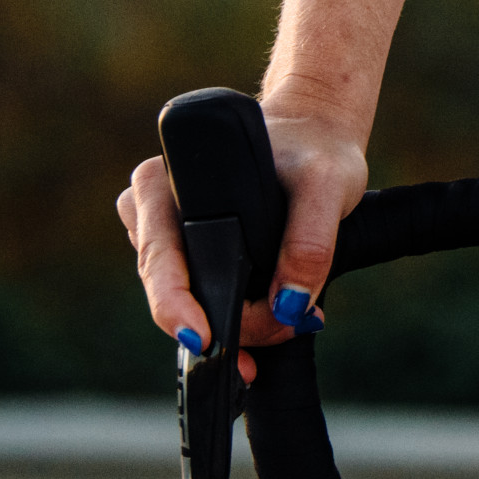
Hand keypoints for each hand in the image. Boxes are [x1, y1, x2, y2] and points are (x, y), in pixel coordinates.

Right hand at [117, 103, 370, 382]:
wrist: (317, 139)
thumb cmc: (316, 151)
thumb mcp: (326, 184)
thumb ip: (310, 241)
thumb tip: (289, 306)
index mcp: (165, 181)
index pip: (159, 256)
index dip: (174, 304)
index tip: (202, 339)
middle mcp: (152, 207)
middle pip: (172, 288)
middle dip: (226, 323)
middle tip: (284, 329)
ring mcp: (164, 233)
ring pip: (185, 299)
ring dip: (235, 322)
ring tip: (288, 321)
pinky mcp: (184, 252)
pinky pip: (198, 296)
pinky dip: (234, 315)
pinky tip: (270, 322)